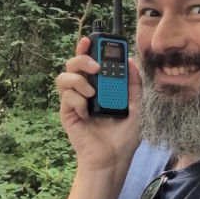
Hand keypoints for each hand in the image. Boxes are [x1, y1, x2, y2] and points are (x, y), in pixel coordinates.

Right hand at [55, 37, 141, 170]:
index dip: (87, 47)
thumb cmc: (124, 136)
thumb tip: (131, 61)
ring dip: (78, 81)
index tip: (92, 39)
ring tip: (91, 94)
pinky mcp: (67, 113)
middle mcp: (84, 90)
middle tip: (96, 68)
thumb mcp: (136, 106)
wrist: (113, 158)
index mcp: (99, 86)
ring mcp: (74, 101)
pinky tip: (88, 114)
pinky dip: (78, 102)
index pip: (90, 61)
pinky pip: (67, 97)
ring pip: (64, 77)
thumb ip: (133, 84)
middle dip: (82, 59)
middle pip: (73, 63)